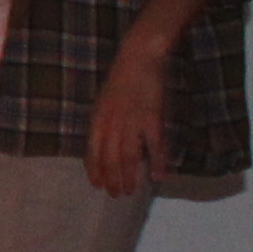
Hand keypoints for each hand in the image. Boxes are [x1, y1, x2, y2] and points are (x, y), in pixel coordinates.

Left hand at [85, 49, 169, 196]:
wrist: (138, 57)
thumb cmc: (121, 79)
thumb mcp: (104, 101)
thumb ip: (103, 122)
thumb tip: (103, 144)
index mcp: (98, 119)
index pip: (92, 152)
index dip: (94, 170)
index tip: (97, 185)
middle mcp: (112, 124)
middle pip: (110, 159)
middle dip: (112, 179)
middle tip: (117, 194)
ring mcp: (132, 122)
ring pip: (129, 157)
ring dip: (130, 176)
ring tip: (132, 190)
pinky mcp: (152, 118)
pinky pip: (155, 146)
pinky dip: (159, 162)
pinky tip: (160, 176)